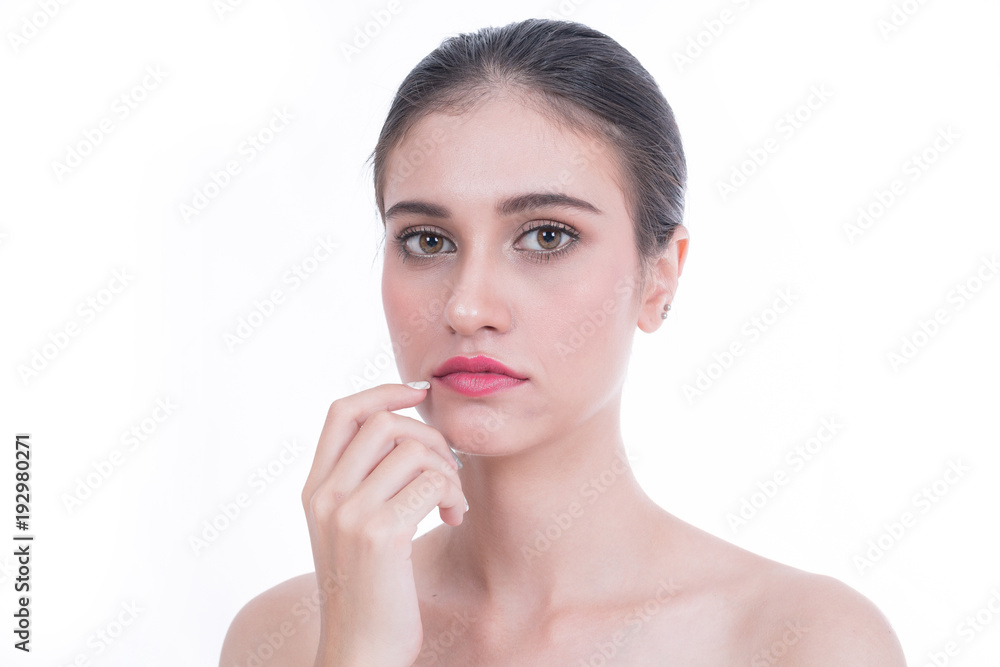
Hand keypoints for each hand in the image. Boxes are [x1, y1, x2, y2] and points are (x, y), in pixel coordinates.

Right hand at [301, 382, 465, 665]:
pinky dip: (453, 493)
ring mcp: (349, 514)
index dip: (384, 391)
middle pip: (385, 422)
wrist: (361, 651)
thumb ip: (363, 484)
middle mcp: (325, 496)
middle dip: (430, 437)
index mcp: (315, 490)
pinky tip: (453, 517)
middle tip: (448, 471)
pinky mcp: (380, 534)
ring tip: (452, 502)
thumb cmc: (370, 591)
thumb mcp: (351, 530)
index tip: (420, 393)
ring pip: (414, 450)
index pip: (342, 412)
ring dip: (448, 470)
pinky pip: (431, 482)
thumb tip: (407, 431)